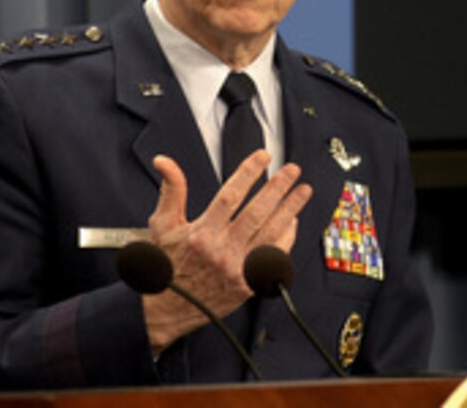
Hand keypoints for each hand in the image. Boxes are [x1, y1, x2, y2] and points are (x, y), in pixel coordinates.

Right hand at [141, 150, 312, 352]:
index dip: (249, 173)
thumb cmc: (167, 265)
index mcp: (202, 233)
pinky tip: (292, 222)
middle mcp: (222, 251)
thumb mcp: (163, 225)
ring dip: (290, 210)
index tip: (262, 157)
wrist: (169, 310)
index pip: (231, 195)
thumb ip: (171, 191)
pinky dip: (286, 238)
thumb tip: (164, 162)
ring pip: (271, 233)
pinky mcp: (249, 284)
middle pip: (257, 212)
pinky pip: (274, 257)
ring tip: (303, 191)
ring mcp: (238, 269)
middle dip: (278, 188)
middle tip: (292, 171)